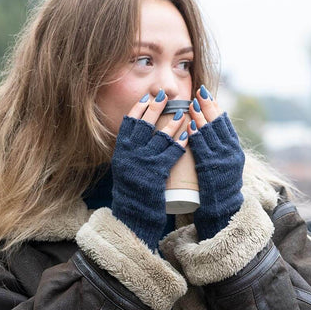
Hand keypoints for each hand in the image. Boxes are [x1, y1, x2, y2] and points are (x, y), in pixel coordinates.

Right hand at [111, 90, 187, 249]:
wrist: (133, 215)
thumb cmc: (131, 191)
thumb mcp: (125, 167)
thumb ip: (131, 151)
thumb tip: (141, 133)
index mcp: (121, 151)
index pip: (128, 123)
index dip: (138, 108)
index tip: (146, 97)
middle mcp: (129, 154)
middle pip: (143, 124)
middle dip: (154, 107)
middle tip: (164, 94)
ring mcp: (143, 163)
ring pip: (159, 136)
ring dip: (172, 122)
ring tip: (182, 111)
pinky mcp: (156, 173)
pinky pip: (171, 152)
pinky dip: (180, 141)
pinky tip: (188, 133)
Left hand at [186, 85, 244, 239]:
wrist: (223, 209)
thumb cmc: (220, 187)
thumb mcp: (225, 165)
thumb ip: (220, 149)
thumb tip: (207, 132)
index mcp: (235, 150)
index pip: (226, 123)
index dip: (216, 107)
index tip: (207, 95)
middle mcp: (232, 152)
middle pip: (219, 124)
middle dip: (208, 105)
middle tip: (199, 91)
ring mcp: (223, 159)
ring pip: (211, 133)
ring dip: (200, 116)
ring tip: (192, 103)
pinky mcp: (211, 168)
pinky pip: (203, 147)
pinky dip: (197, 134)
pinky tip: (191, 124)